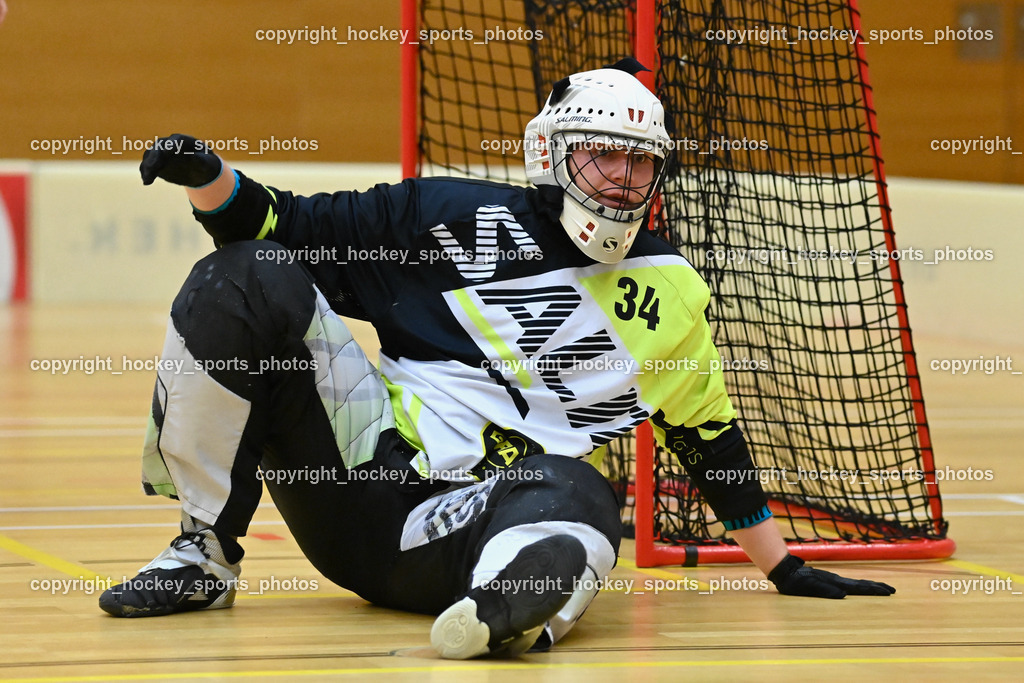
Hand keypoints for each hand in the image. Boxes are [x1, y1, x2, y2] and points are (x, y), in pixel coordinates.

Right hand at [139, 134, 221, 186]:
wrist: (199, 171)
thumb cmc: (205, 164)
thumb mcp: (207, 163)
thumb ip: (201, 160)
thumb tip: (193, 157)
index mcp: (184, 141)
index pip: (176, 140)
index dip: (170, 145)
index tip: (166, 152)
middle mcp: (170, 144)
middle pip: (159, 147)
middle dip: (155, 156)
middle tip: (151, 167)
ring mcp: (161, 153)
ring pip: (151, 156)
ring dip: (147, 166)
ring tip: (147, 178)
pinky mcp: (157, 163)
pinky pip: (149, 166)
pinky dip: (147, 173)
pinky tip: (147, 181)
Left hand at [768, 554, 894, 598]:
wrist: (785, 572)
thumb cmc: (796, 583)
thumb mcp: (809, 588)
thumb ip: (825, 591)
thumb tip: (843, 595)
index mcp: (835, 583)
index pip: (859, 587)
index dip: (874, 590)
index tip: (888, 591)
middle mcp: (836, 580)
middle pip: (861, 583)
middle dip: (877, 587)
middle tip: (892, 590)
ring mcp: (833, 579)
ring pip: (855, 583)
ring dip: (869, 586)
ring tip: (880, 588)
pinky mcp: (828, 580)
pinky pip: (848, 584)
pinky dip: (858, 586)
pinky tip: (857, 588)